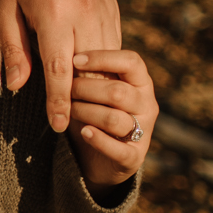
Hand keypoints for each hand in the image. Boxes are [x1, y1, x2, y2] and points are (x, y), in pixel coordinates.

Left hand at [0, 0, 120, 131]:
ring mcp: (104, 7)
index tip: (59, 126)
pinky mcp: (113, 5)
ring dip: (96, 83)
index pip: (60, 70)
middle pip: (89, 69)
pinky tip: (93, 76)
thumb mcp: (5, 8)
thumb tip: (17, 86)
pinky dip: (104, 63)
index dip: (60, 102)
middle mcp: (85, 11)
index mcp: (55, 13)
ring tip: (82, 104)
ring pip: (107, 59)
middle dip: (82, 98)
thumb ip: (14, 49)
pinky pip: (114, 43)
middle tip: (70, 119)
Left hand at [67, 48, 156, 187]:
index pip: (132, 62)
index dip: (103, 58)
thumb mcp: (94, 89)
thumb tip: (66, 54)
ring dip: (86, 112)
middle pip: (118, 92)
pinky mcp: (134, 157)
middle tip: (65, 90)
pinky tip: (84, 132)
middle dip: (86, 89)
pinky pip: (117, 148)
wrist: (99, 158)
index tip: (74, 60)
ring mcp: (144, 131)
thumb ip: (89, 73)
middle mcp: (147, 105)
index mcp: (141, 82)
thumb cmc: (94, 112)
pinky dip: (98, 140)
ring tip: (69, 111)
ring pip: (114, 119)